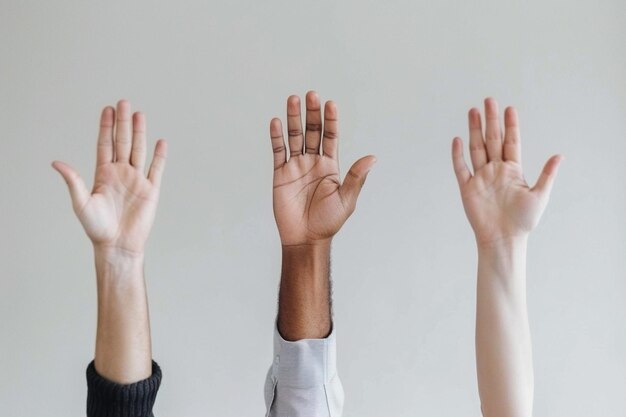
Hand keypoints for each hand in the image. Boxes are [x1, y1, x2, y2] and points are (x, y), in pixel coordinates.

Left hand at [52, 100, 166, 253]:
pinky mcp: (151, 190)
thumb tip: (56, 163)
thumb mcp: (81, 203)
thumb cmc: (97, 228)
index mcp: (103, 174)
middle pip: (123, 142)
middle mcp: (121, 173)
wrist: (117, 245)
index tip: (108, 109)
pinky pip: (156, 169)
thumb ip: (73, 181)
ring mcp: (137, 180)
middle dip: (123, 122)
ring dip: (140, 132)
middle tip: (123, 102)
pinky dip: (159, 156)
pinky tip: (160, 142)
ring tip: (139, 114)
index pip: (105, 144)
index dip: (107, 127)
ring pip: (139, 150)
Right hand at [270, 91, 375, 246]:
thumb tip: (373, 158)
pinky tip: (277, 122)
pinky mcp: (280, 174)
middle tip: (311, 94)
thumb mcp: (346, 199)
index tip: (330, 104)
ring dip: (293, 119)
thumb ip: (356, 177)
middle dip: (312, 113)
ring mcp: (296, 166)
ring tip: (293, 99)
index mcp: (330, 165)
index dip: (331, 120)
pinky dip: (276, 137)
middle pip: (312, 131)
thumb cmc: (328, 222)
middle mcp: (313, 162)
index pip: (331, 136)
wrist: (305, 238)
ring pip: (294, 137)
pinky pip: (278, 151)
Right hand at [451, 98, 561, 245]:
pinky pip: (461, 168)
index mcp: (512, 170)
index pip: (511, 142)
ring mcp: (481, 178)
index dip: (510, 125)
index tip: (509, 108)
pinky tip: (458, 140)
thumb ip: (546, 174)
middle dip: (490, 120)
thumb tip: (559, 156)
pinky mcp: (468, 188)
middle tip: (489, 101)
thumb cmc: (522, 222)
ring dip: (474, 131)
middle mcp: (495, 170)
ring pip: (476, 149)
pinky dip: (458, 155)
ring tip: (473, 112)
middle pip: (492, 140)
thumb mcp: (540, 195)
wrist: (503, 239)